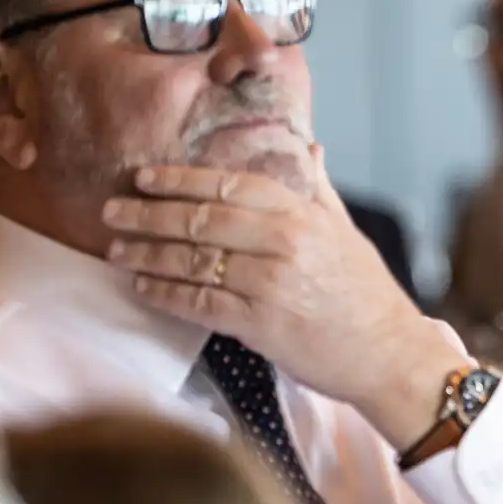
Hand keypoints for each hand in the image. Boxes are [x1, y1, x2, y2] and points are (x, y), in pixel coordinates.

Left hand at [101, 147, 463, 449]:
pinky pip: (199, 304)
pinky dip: (165, 295)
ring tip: (115, 251)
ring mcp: (270, 285)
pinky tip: (143, 288)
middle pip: (201, 220)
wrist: (390, 354)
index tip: (144, 177)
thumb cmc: (368, 295)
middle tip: (112, 212)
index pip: (229, 186)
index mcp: (302, 215)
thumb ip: (318, 191)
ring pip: (193, 262)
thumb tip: (308, 149)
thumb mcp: (347, 234)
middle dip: (149, 215)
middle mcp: (284, 244)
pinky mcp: (260, 326)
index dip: (180, 180)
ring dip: (147, 255)